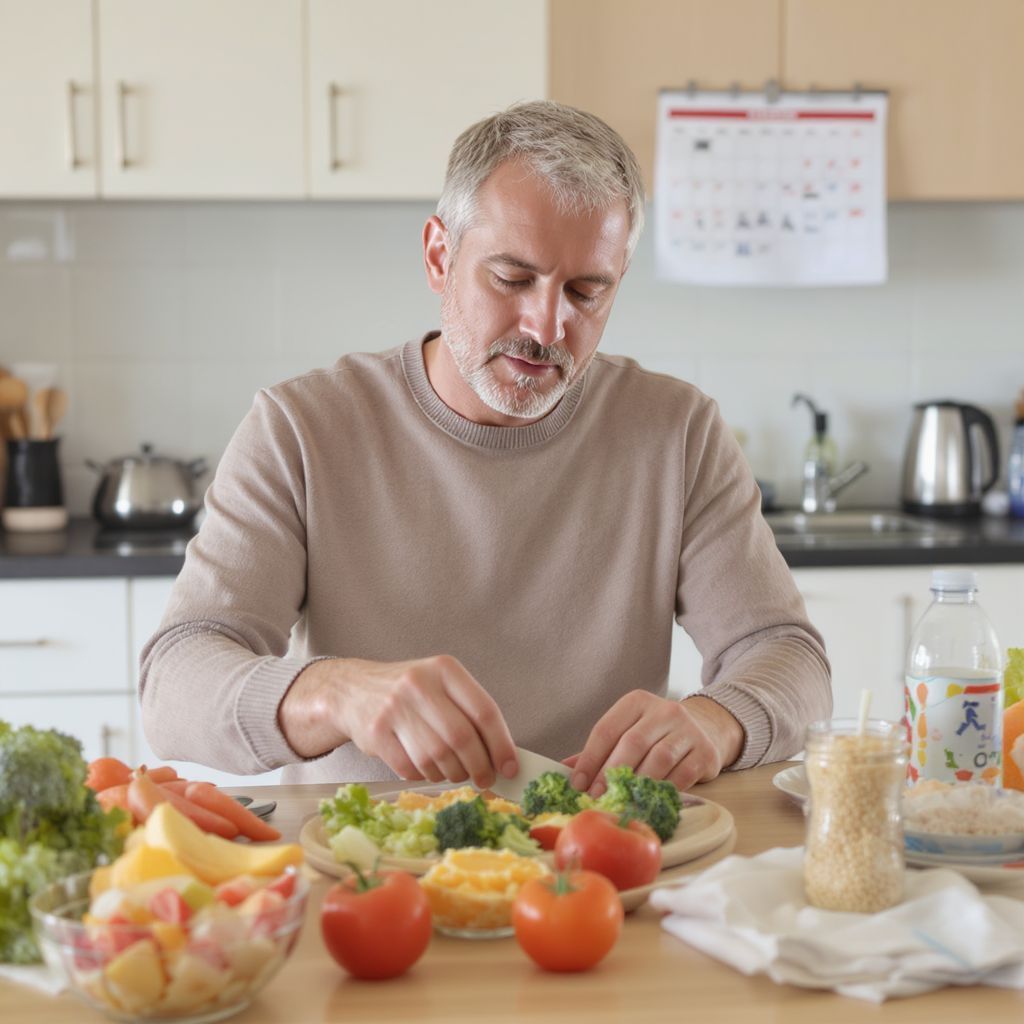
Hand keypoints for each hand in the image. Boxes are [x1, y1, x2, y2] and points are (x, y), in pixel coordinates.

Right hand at [279, 655, 518, 789]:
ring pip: (437, 757)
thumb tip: (504, 757)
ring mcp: (394, 708)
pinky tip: (425, 766)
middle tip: (485, 779)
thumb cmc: (409, 692)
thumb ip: (470, 713)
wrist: (352, 690)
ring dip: (452, 773)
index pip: (484, 711)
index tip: (511, 767)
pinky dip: (425, 775)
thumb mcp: (441, 686)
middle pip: (461, 738)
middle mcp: (419, 684)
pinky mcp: (376, 734)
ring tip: (454, 770)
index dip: (502, 745)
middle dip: (479, 766)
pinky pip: (412, 769)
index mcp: (444, 669)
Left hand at [565, 691, 743, 794]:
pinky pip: (681, 775)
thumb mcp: (628, 730)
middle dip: (610, 773)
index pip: (607, 729)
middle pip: (632, 743)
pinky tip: (649, 801)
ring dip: (636, 784)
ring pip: (658, 759)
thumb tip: (564, 769)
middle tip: (596, 796)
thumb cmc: (656, 734)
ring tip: (620, 800)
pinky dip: (662, 790)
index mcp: (637, 702)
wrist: (706, 728)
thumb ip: (600, 749)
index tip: (577, 782)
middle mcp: (664, 711)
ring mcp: (688, 730)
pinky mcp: (705, 752)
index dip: (589, 757)